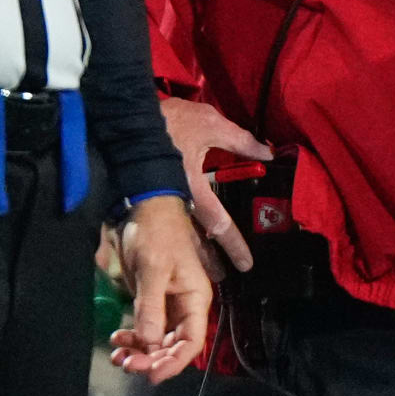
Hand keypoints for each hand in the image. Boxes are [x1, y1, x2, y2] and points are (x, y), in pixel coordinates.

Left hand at [108, 193, 214, 378]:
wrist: (144, 207)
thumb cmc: (155, 234)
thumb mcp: (152, 268)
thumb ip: (151, 306)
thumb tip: (150, 342)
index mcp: (195, 299)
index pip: (191, 341)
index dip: (174, 362)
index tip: (151, 375)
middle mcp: (185, 307)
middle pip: (174, 345)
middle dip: (152, 359)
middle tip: (126, 364)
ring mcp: (168, 305)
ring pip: (158, 340)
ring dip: (140, 352)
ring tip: (117, 356)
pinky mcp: (152, 301)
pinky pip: (146, 328)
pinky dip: (133, 338)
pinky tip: (118, 338)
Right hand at [156, 93, 271, 274]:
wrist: (127, 117)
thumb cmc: (171, 121)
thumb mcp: (210, 124)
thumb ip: (241, 141)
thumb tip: (268, 153)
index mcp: (193, 187)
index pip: (218, 223)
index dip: (233, 244)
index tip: (245, 265)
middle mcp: (175, 200)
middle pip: (193, 240)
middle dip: (206, 261)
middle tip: (218, 278)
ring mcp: (158, 200)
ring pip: (177, 234)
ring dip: (190, 252)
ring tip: (201, 270)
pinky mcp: (146, 196)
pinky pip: (165, 221)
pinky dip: (175, 235)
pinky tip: (179, 244)